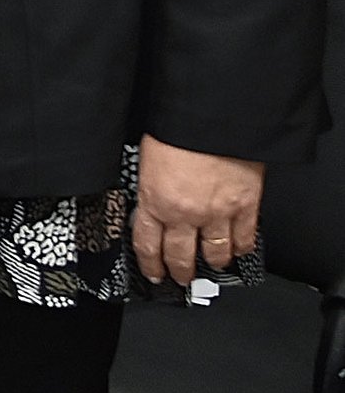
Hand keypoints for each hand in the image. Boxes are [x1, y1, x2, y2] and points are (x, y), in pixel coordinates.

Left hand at [134, 134, 264, 283]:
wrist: (211, 115)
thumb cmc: (176, 126)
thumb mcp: (148, 156)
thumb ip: (151, 183)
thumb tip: (151, 195)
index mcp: (154, 199)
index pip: (147, 242)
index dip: (150, 262)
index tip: (153, 271)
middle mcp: (184, 213)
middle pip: (180, 255)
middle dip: (180, 271)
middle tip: (181, 278)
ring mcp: (217, 213)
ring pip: (215, 252)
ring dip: (213, 263)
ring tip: (211, 266)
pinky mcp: (245, 206)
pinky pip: (245, 238)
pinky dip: (242, 248)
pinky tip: (239, 251)